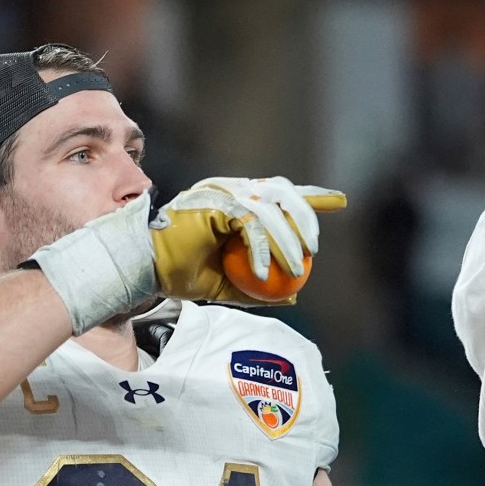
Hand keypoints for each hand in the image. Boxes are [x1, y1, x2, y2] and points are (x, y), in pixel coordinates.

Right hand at [148, 177, 346, 303]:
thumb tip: (293, 295)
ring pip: (271, 210)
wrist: (144, 270)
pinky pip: (250, 226)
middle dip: (308, 215)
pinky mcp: (214, 203)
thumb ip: (258, 289)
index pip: (280, 194)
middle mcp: (230, 190)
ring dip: (288, 241)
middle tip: (315, 247)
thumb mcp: (227, 285)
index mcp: (235, 201)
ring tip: (297, 268)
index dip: (312, 196)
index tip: (340, 202)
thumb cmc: (178, 274)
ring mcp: (221, 193)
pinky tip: (267, 274)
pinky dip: (262, 251)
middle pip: (283, 193)